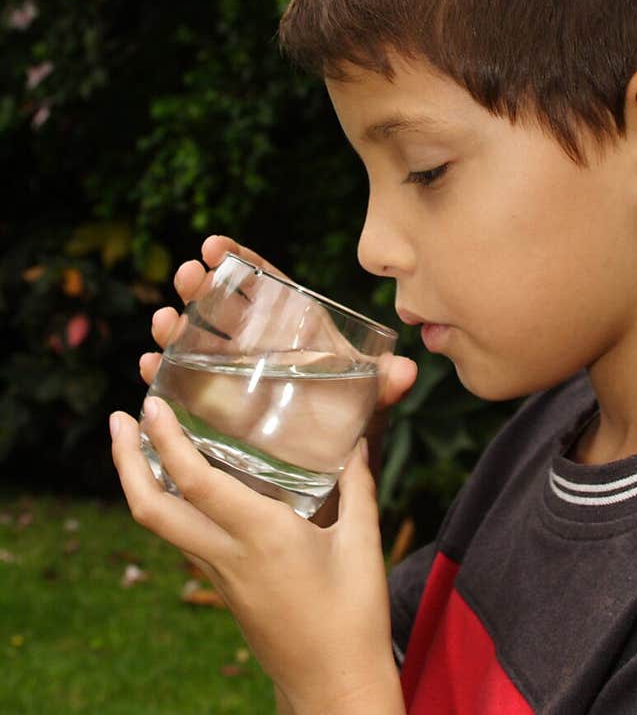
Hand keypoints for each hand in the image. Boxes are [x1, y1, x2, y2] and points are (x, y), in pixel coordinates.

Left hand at [110, 384, 414, 714]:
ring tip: (137, 442)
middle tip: (118, 419)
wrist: (335, 689)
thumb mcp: (362, 544)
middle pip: (152, 508)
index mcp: (263, 536)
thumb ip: (357, 486)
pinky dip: (170, 504)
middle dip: (126, 461)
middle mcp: (230, 555)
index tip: (150, 405)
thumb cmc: (354, 618)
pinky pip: (184, 540)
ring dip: (139, 481)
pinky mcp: (225, 589)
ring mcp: (221, 576)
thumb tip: (354, 441)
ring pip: (161, 525)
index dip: (166, 440)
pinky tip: (181, 485)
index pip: (197, 482)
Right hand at [140, 234, 399, 517]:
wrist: (331, 468)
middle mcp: (258, 343)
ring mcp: (232, 372)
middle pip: (223, 306)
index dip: (240, 260)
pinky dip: (164, 373)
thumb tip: (407, 373)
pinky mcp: (213, 403)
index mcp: (293, 328)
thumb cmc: (350, 423)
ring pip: (197, 340)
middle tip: (186, 275)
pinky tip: (150, 368)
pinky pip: (183, 382)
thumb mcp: (367, 404)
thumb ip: (384, 388)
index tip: (214, 245)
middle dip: (199, 287)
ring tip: (162, 322)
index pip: (266, 284)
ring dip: (175, 327)